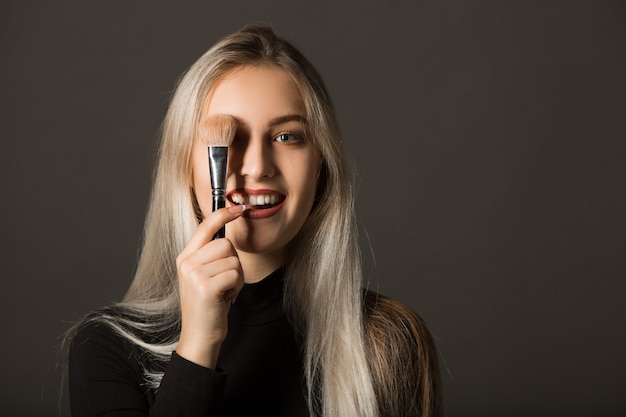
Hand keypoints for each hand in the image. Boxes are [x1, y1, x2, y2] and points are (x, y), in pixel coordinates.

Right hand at [175, 205, 245, 368]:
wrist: (200, 337)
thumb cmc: (208, 306)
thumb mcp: (203, 277)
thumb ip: (210, 256)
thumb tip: (227, 235)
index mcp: (185, 258)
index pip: (205, 226)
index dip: (222, 214)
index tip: (238, 208)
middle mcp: (187, 263)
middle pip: (226, 244)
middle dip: (234, 263)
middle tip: (225, 283)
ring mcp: (195, 274)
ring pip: (233, 260)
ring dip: (237, 278)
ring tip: (224, 292)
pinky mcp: (206, 287)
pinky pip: (235, 274)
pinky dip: (237, 288)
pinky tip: (225, 299)